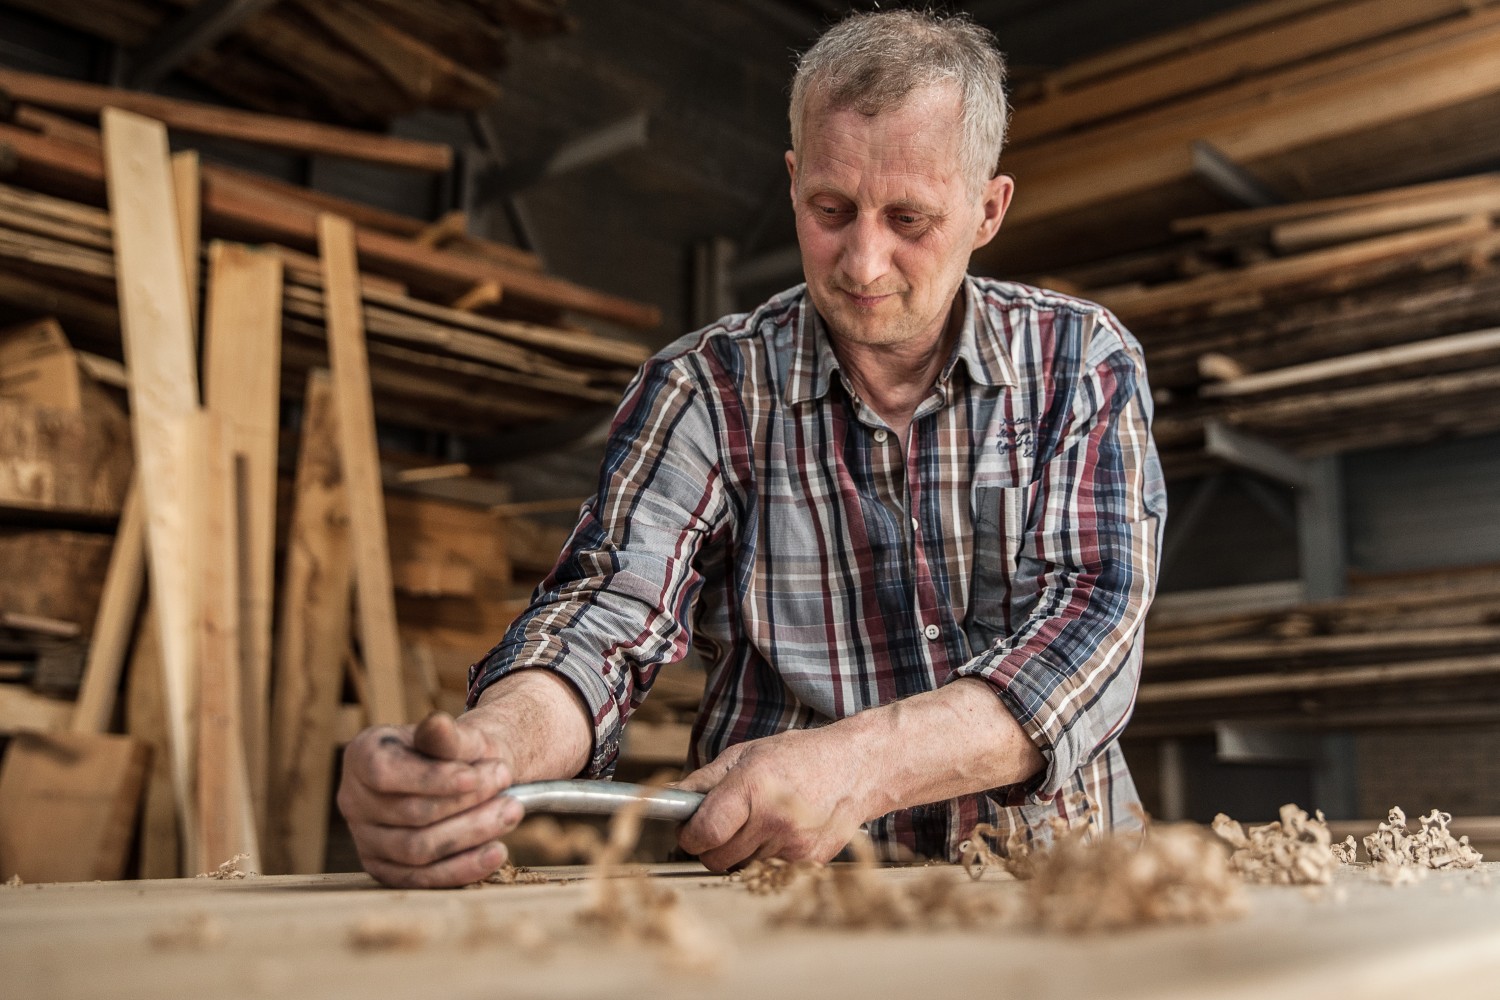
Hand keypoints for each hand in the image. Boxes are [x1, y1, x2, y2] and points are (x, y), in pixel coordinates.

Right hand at [337, 711, 522, 887]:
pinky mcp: (384, 869)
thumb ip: (446, 736)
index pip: (386, 772)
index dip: (431, 778)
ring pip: (417, 850)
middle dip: (466, 803)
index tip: (474, 776)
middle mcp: (353, 799)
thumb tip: (436, 724)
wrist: (464, 777)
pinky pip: (421, 879)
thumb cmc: (458, 754)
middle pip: (410, 814)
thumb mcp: (458, 737)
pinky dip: (463, 868)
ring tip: (510, 812)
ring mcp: (364, 838)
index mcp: (361, 754)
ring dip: (471, 834)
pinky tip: (497, 851)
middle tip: (507, 787)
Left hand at [674, 727, 869, 871]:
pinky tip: (780, 831)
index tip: (690, 829)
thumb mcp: (747, 754)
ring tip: (759, 821)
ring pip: (741, 867)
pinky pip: (768, 870)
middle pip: (716, 859)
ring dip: (741, 851)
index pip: (703, 833)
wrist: (857, 767)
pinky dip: (766, 856)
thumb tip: (671, 799)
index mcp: (752, 788)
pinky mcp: (809, 862)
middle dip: (711, 846)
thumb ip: (705, 780)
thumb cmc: (799, 756)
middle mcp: (773, 820)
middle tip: (722, 825)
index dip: (689, 835)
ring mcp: (793, 846)